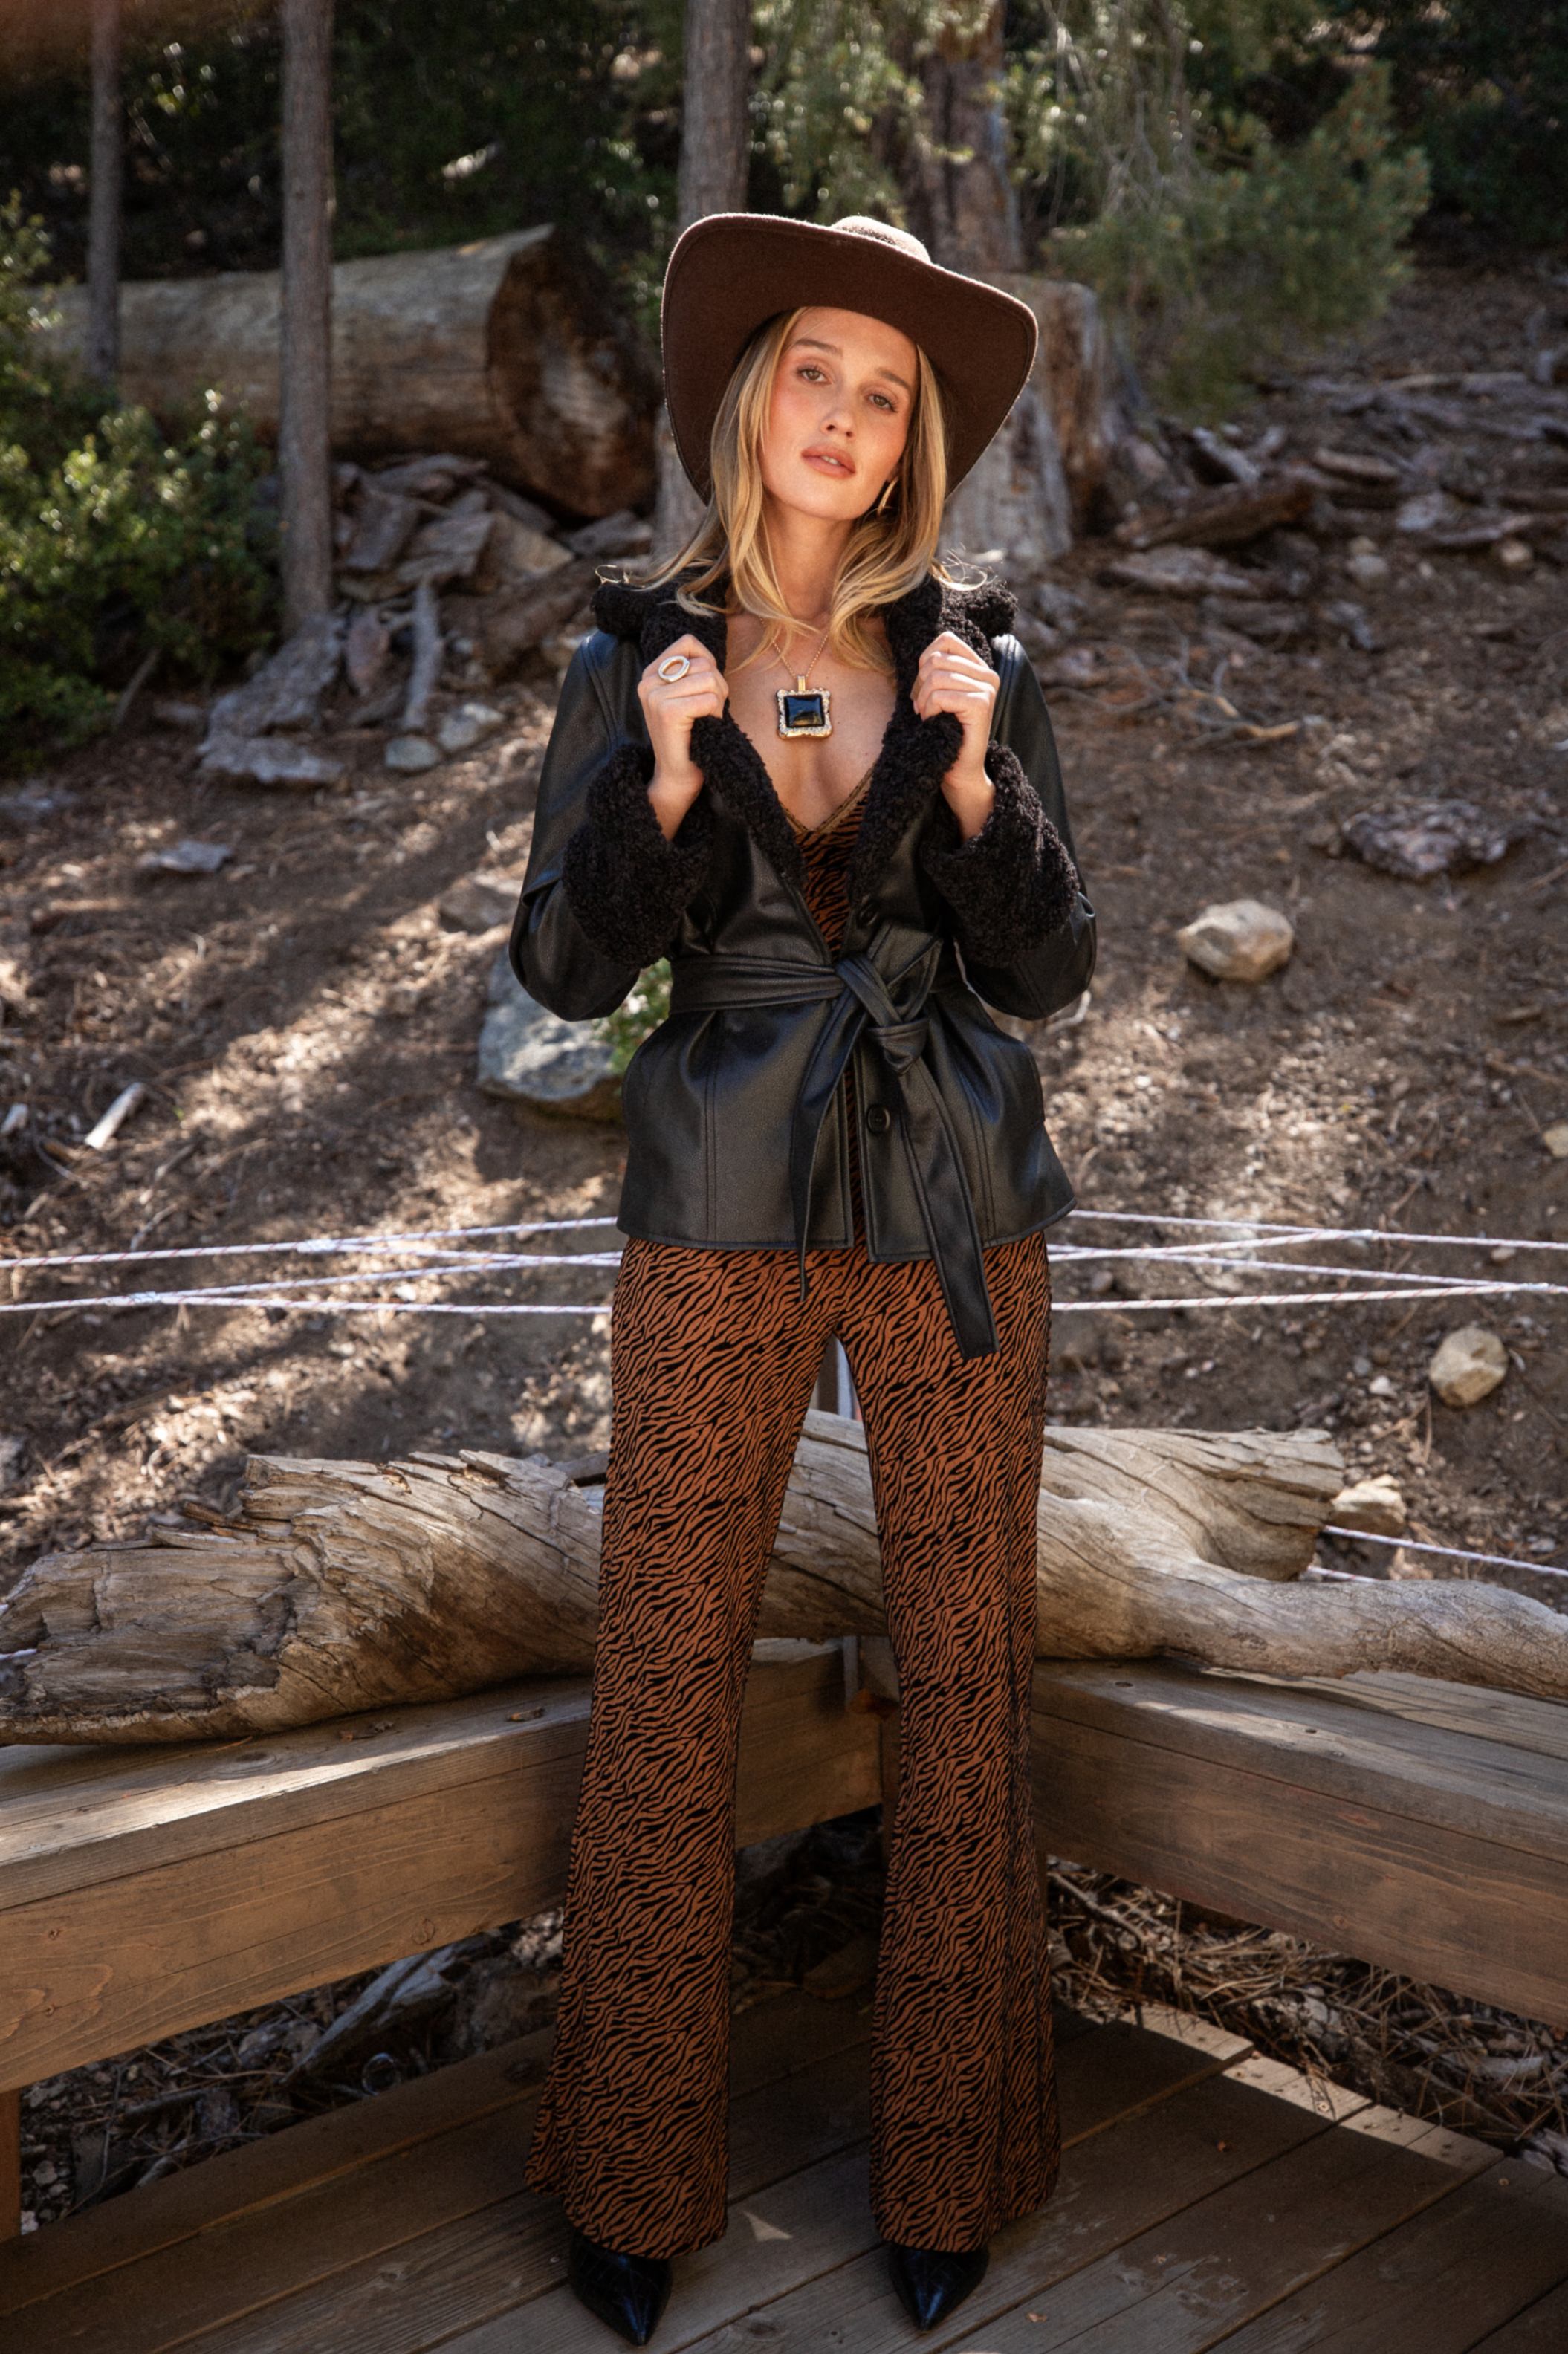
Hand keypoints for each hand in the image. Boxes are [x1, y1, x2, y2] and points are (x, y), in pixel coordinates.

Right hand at [638, 635, 726, 841]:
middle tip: (705, 713)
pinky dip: (714, 715)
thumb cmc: (692, 734)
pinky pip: (709, 699)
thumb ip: (696, 669)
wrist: (679, 775)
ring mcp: (654, 696)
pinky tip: (702, 728)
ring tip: (703, 721)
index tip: (704, 690)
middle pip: (703, 663)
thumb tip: (707, 654)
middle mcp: (647, 681)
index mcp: (650, 673)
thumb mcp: (691, 694)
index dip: (708, 663)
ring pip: (709, 680)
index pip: (688, 642)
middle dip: (717, 688)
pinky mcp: (666, 712)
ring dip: (717, 703)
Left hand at [913, 629, 996, 840]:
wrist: (959, 770)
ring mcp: (987, 688)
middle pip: (937, 659)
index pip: (946, 640)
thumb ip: (934, 670)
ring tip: (928, 717)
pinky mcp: (982, 704)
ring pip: (937, 677)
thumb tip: (921, 655)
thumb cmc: (944, 732)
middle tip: (921, 708)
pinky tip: (935, 723)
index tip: (922, 689)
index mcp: (979, 667)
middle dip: (920, 685)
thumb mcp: (937, 694)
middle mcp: (988, 675)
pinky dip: (930, 711)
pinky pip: (941, 695)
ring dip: (924, 701)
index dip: (924, 661)